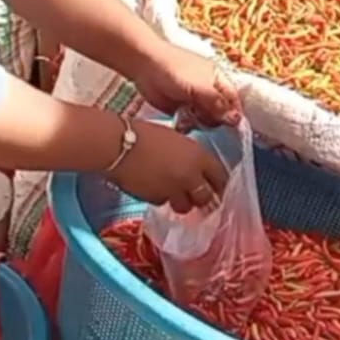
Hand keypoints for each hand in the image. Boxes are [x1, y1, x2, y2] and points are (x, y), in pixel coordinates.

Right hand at [111, 120, 228, 212]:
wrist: (119, 144)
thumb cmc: (144, 133)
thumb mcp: (176, 139)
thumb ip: (189, 156)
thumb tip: (194, 169)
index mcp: (199, 156)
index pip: (220, 177)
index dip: (218, 183)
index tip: (215, 187)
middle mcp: (191, 176)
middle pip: (206, 197)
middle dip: (201, 198)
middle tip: (195, 195)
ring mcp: (174, 190)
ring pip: (186, 206)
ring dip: (181, 202)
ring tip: (173, 194)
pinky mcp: (156, 199)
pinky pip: (164, 203)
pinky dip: (161, 198)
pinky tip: (153, 187)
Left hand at [132, 44, 240, 127]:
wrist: (145, 66)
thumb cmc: (175, 69)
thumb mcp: (200, 86)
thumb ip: (218, 104)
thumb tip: (236, 120)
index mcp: (219, 80)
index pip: (234, 102)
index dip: (234, 115)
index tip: (232, 128)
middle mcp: (210, 92)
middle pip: (221, 115)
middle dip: (214, 120)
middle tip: (202, 116)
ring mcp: (195, 102)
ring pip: (206, 121)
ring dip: (200, 123)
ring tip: (189, 115)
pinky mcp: (182, 110)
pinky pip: (192, 124)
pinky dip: (188, 125)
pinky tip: (181, 120)